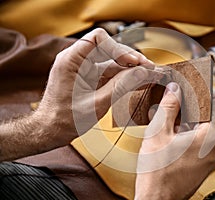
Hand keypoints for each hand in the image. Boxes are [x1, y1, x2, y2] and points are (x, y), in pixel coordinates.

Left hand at [0, 28, 163, 160]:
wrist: (51, 131)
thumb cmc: (64, 120)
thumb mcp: (96, 104)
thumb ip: (121, 86)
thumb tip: (143, 72)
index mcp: (71, 60)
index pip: (98, 39)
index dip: (119, 48)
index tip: (134, 62)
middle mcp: (78, 60)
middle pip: (110, 49)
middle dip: (130, 59)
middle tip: (149, 69)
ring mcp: (86, 69)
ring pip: (114, 62)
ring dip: (132, 69)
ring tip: (150, 75)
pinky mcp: (92, 78)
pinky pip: (112, 73)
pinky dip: (126, 78)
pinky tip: (140, 81)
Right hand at [135, 82, 214, 199]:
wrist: (156, 198)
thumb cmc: (158, 171)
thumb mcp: (159, 131)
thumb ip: (169, 106)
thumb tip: (175, 89)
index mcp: (211, 136)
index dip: (204, 90)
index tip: (193, 83)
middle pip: (209, 115)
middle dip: (191, 105)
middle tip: (175, 97)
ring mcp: (212, 157)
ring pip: (203, 128)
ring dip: (186, 119)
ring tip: (167, 115)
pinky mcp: (204, 163)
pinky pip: (200, 141)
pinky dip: (187, 132)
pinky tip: (169, 130)